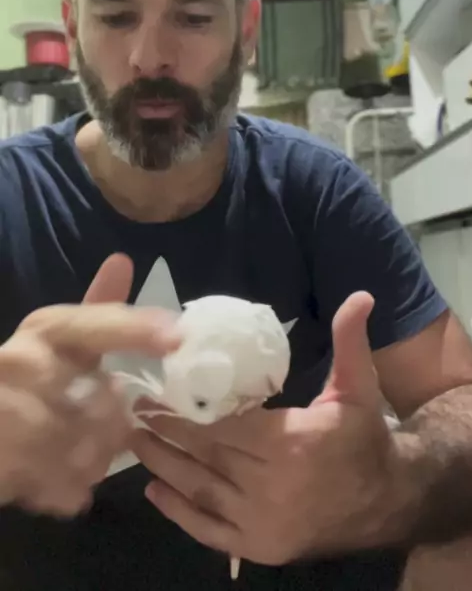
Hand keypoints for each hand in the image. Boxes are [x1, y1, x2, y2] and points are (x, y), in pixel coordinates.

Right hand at [0, 253, 179, 516]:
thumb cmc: (19, 374)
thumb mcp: (55, 336)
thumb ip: (97, 311)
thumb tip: (123, 260)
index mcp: (45, 330)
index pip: (96, 324)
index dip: (137, 329)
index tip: (178, 336)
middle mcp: (25, 363)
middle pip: (104, 401)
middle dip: (110, 420)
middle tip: (99, 423)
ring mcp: (10, 416)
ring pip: (90, 448)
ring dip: (92, 455)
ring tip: (74, 447)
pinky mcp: (6, 465)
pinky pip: (68, 485)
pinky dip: (70, 487)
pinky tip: (57, 473)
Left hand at [132, 292, 400, 566]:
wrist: (388, 501)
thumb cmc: (364, 439)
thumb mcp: (359, 387)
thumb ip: (350, 342)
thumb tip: (359, 294)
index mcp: (291, 444)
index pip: (223, 427)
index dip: (185, 412)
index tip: (154, 395)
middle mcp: (271, 488)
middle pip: (205, 456)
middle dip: (166, 433)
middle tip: (135, 412)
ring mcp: (263, 523)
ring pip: (200, 491)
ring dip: (163, 467)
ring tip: (135, 442)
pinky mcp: (260, 547)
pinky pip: (210, 531)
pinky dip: (179, 514)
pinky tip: (154, 492)